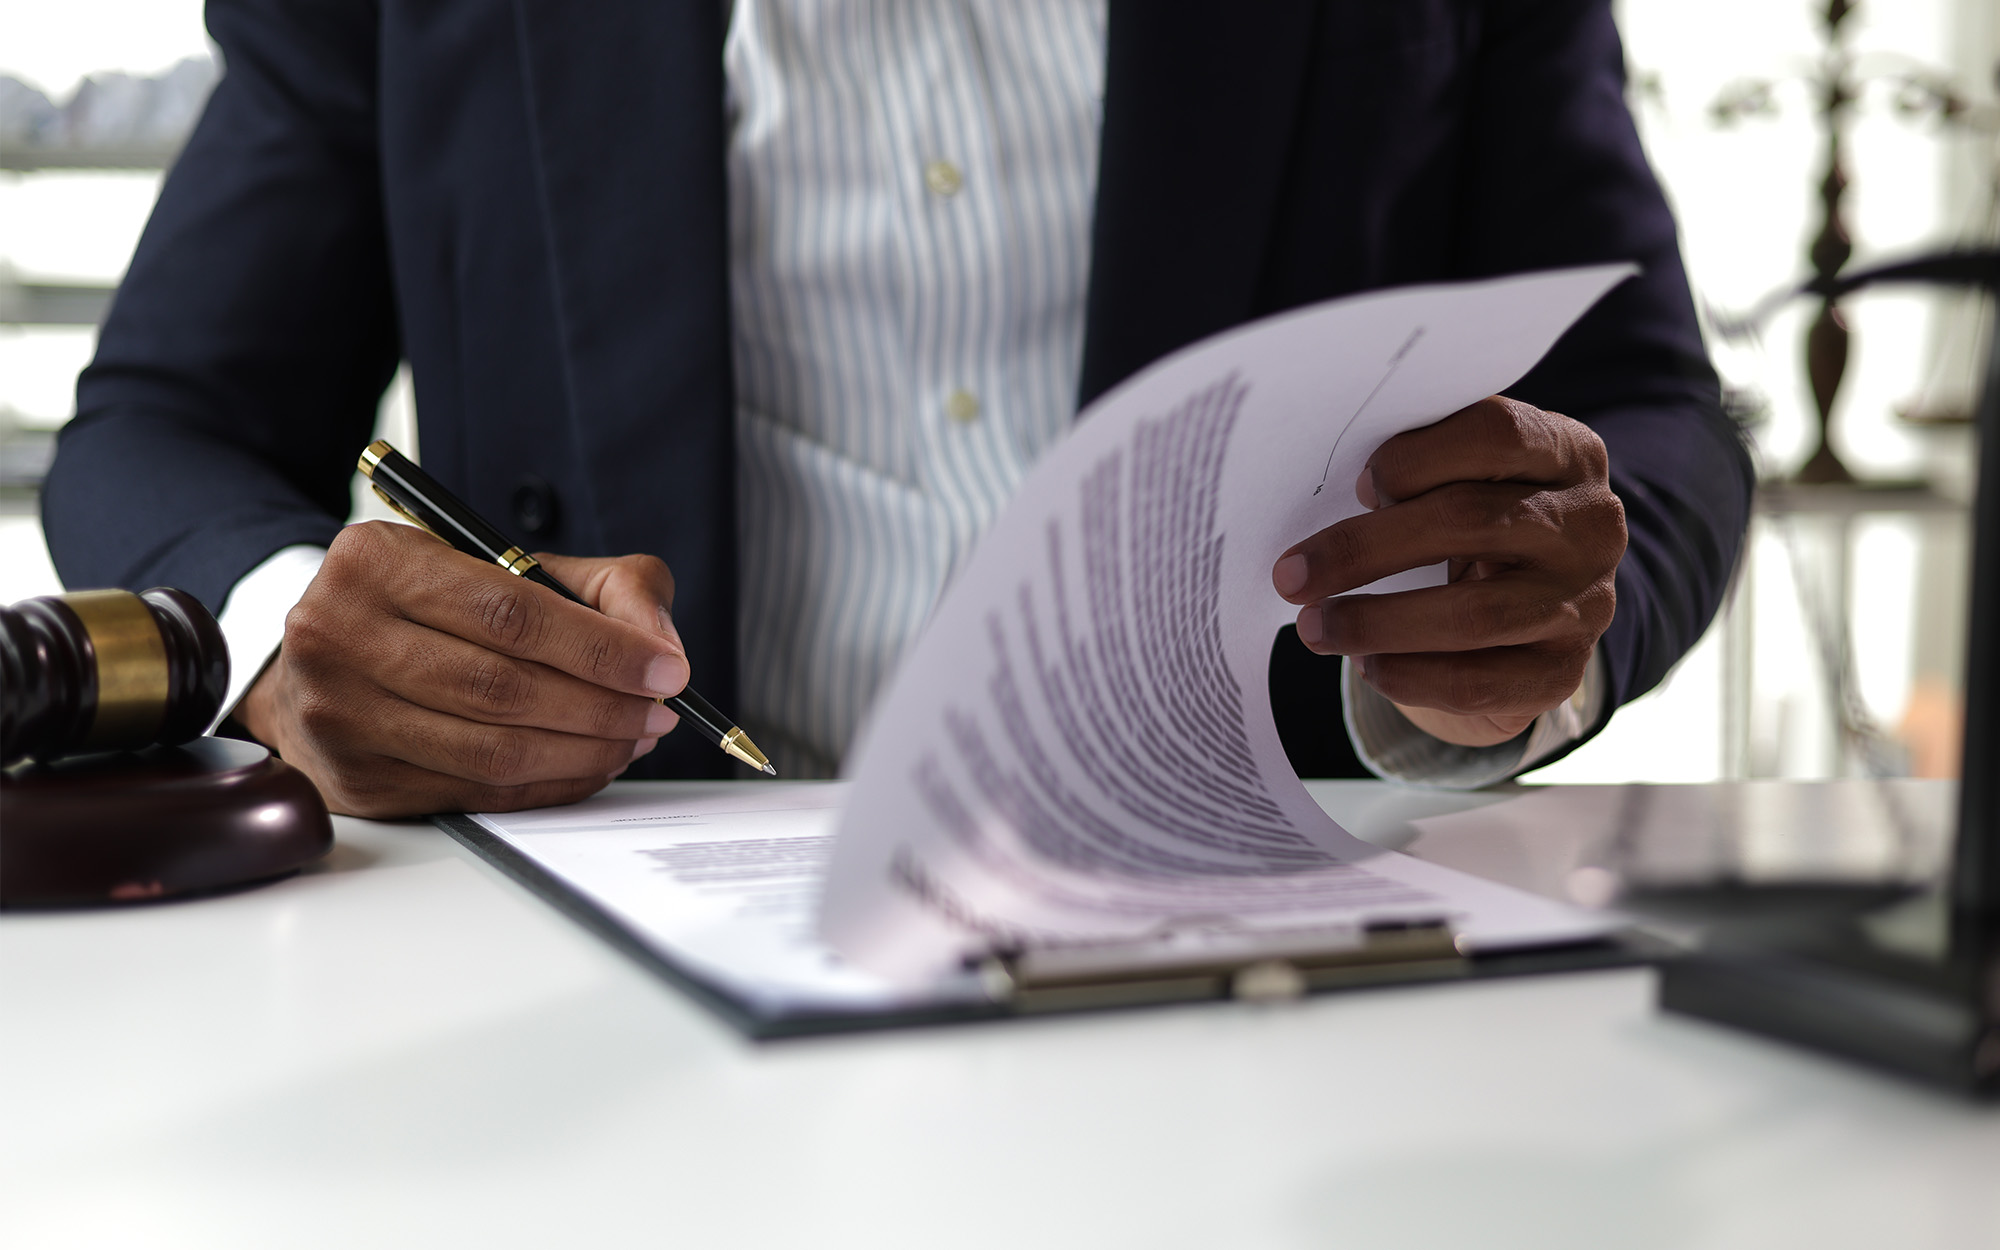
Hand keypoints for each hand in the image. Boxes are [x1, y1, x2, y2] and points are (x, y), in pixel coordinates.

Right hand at [237, 521, 690, 816]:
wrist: (327, 660)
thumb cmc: (432, 608)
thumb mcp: (505, 563)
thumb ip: (604, 585)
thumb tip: (660, 645)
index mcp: (376, 562)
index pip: (510, 613)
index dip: (600, 648)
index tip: (666, 669)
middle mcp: (338, 635)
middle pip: (503, 687)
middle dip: (602, 706)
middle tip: (658, 711)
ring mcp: (340, 714)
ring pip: (493, 750)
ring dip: (584, 751)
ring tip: (633, 737)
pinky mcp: (357, 779)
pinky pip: (477, 793)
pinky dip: (549, 784)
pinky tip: (587, 764)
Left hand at [1271, 396, 1624, 747]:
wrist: (1534, 613)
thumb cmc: (1478, 526)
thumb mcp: (1468, 480)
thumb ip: (1422, 469)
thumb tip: (1331, 488)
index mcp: (1569, 453)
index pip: (1495, 434)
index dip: (1415, 456)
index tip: (1356, 486)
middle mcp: (1590, 525)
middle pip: (1467, 521)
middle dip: (1362, 549)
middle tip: (1291, 574)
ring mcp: (1585, 603)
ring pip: (1470, 614)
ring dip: (1375, 623)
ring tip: (1313, 627)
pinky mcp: (1562, 672)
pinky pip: (1477, 680)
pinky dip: (1409, 675)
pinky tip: (1365, 666)